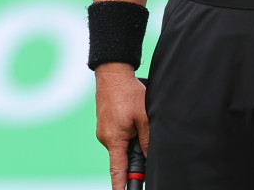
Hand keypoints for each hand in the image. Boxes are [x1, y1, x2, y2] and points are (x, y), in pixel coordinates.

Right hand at [95, 64, 146, 189]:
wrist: (112, 74)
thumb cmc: (128, 93)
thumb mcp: (145, 117)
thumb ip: (148, 141)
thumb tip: (150, 159)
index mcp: (113, 138)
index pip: (118, 170)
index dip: (121, 186)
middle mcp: (105, 137)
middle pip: (123, 158)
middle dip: (135, 155)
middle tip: (143, 132)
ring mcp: (104, 131)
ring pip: (122, 146)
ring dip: (133, 140)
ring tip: (138, 119)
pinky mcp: (106, 125)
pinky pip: (118, 137)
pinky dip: (128, 133)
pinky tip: (132, 117)